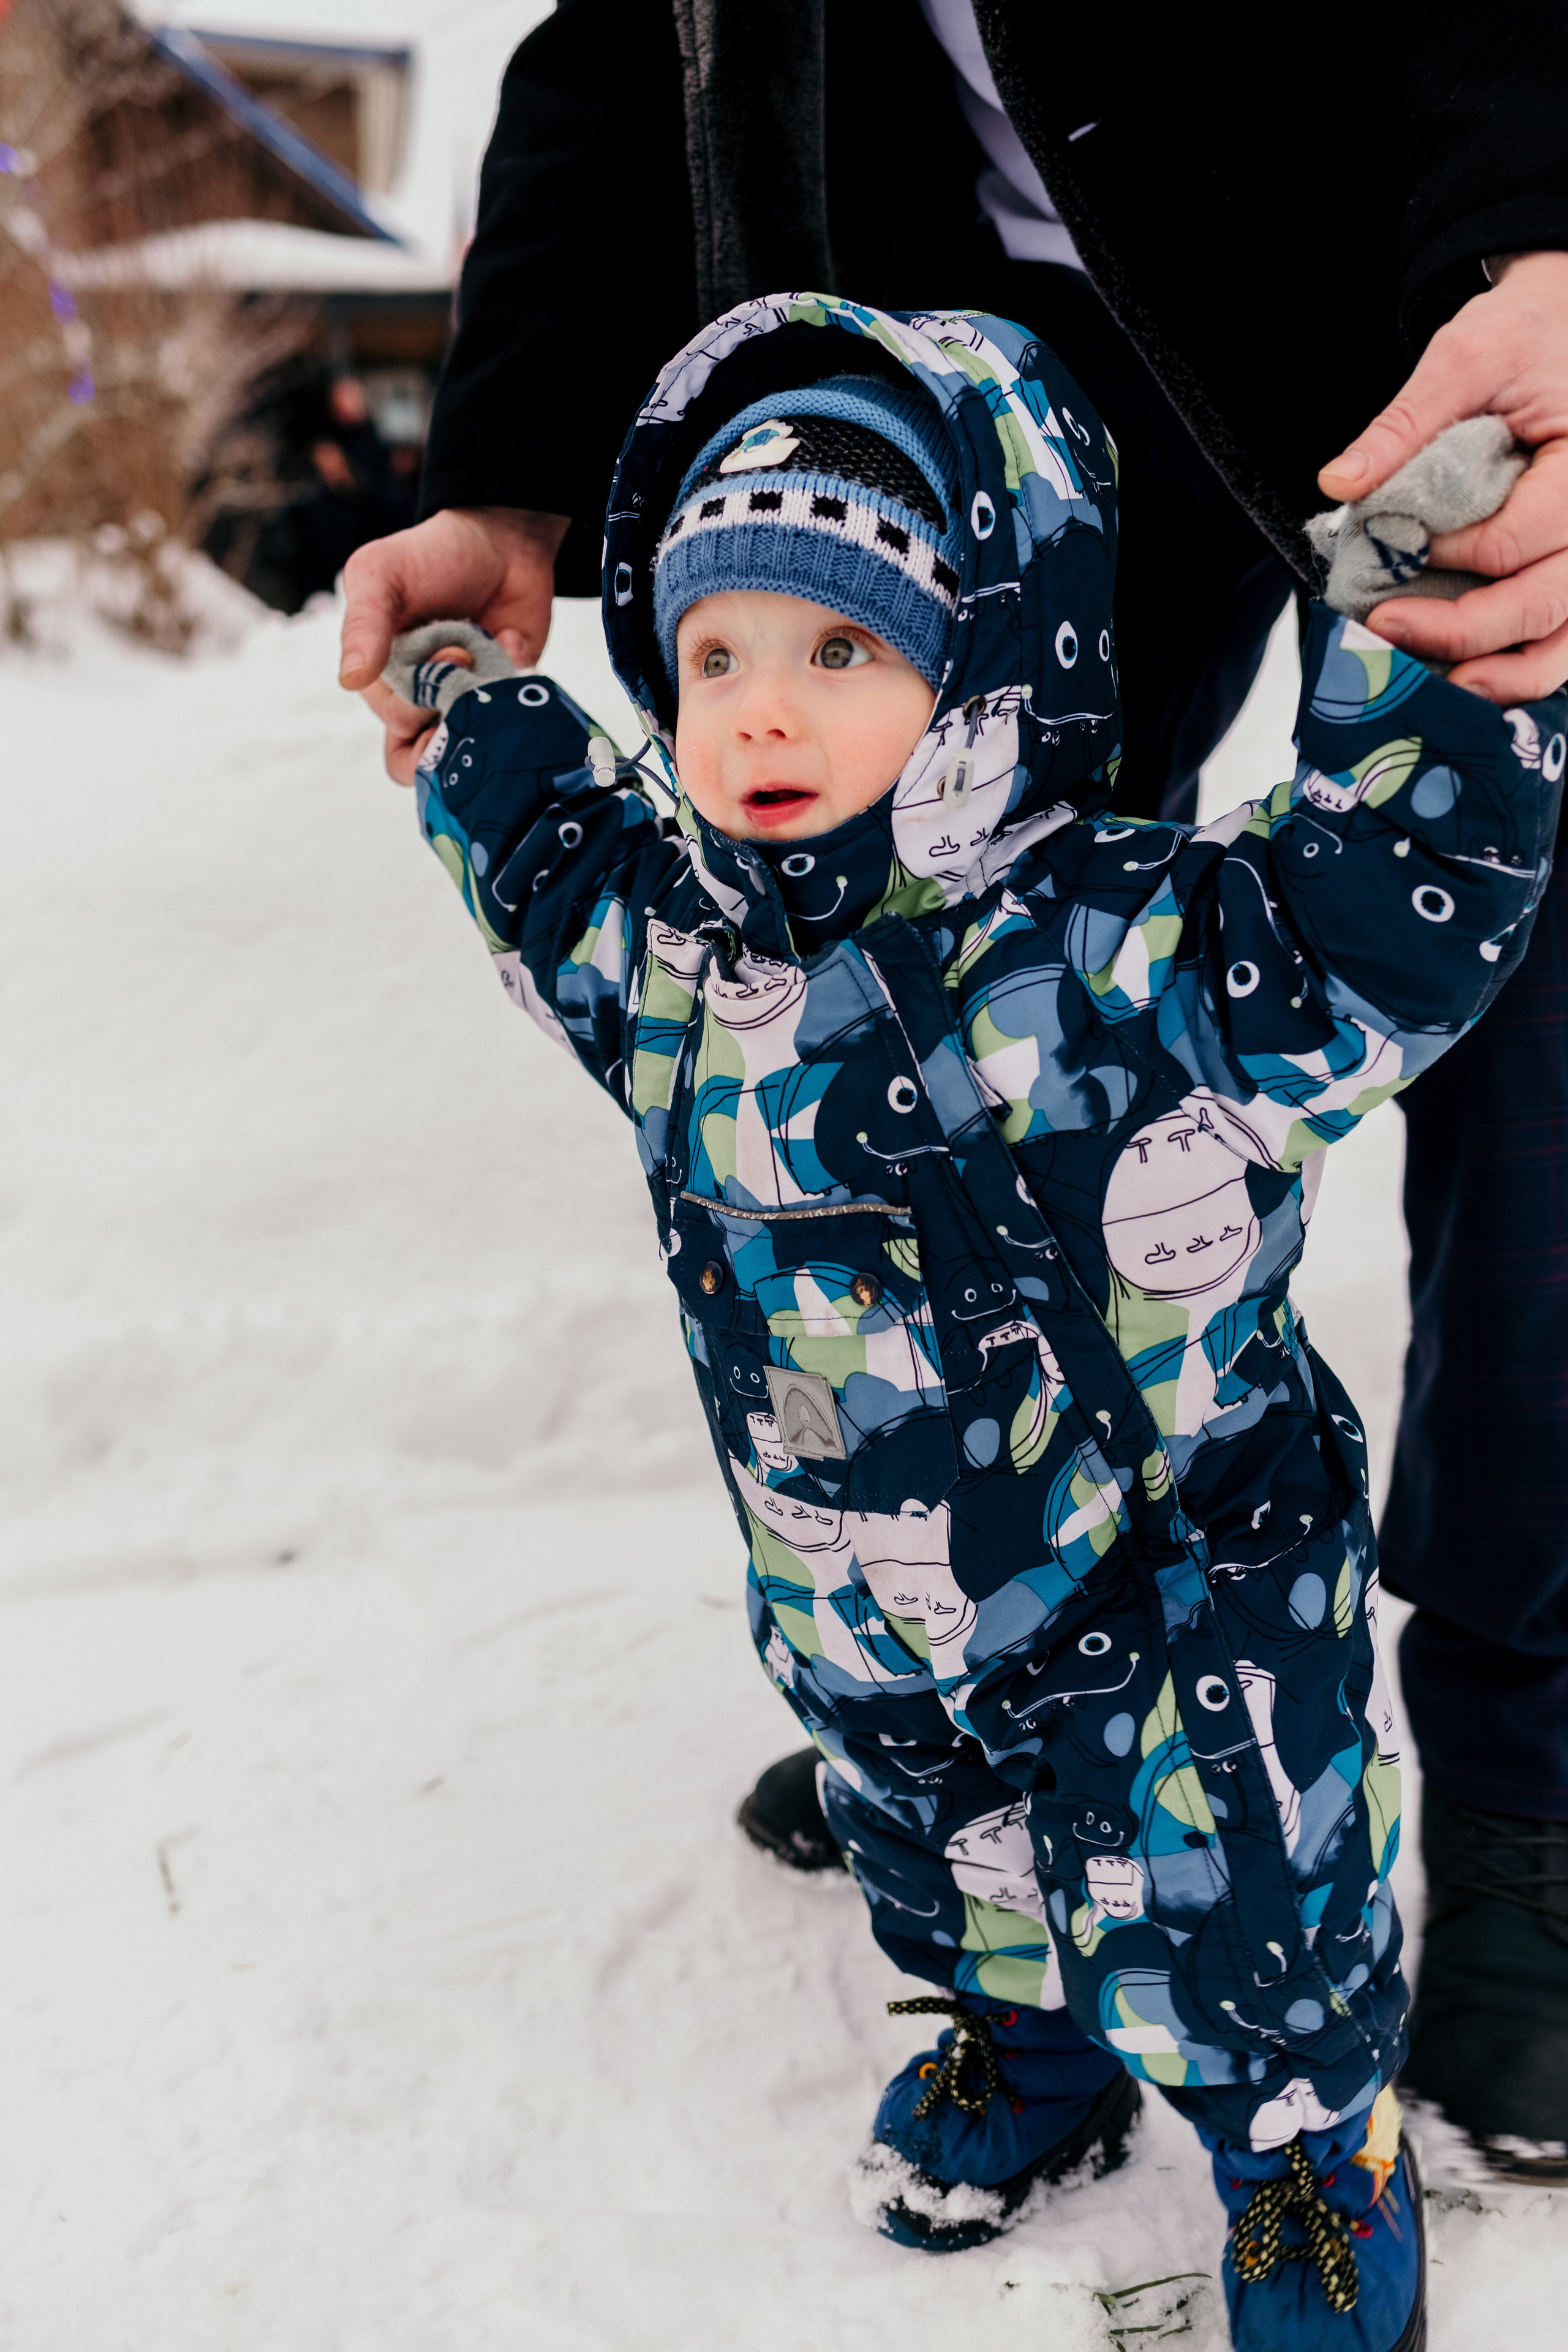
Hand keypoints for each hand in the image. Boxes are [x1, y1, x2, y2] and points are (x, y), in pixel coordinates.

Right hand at [339, 505, 569, 781]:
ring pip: (469, 750)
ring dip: (484, 715)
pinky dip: (517, 684)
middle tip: (467, 657)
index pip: (396, 723)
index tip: (444, 652)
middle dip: (453, 707)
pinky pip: (515, 722)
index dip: (420, 701)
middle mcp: (424, 698)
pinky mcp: (505, 697)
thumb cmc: (430, 554)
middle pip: (433, 748)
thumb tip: (350, 679)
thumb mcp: (381, 574)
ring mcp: (467, 701)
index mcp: (384, 678)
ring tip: (491, 672)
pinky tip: (512, 642)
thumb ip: (363, 624)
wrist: (500, 539)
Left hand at [1318, 252, 1567, 701]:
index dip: (1447, 557)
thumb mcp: (1464, 357)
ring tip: (1430, 689)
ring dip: (1496, 675)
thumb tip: (1340, 482)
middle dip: (1459, 629)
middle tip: (1385, 629)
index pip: (1514, 540)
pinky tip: (1461, 680)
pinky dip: (1513, 670)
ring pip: (1561, 644)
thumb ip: (1405, 423)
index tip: (1395, 549)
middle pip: (1542, 605)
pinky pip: (1559, 643)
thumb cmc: (1523, 336)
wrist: (1560, 324)